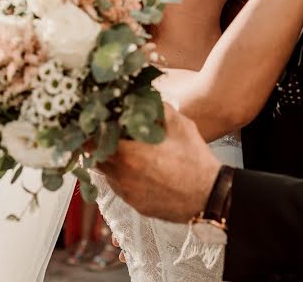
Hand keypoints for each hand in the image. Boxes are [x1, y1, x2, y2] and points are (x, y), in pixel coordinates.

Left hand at [96, 103, 220, 222]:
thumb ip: (158, 108)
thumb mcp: (180, 125)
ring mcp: (127, 193)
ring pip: (107, 174)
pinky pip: (120, 188)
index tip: (99, 124)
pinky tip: (139, 169)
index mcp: (129, 154)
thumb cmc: (195, 160)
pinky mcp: (135, 205)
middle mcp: (122, 176)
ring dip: (111, 161)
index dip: (93, 132)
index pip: (93, 142)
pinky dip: (122, 177)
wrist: (209, 196)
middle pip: (96, 158)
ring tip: (127, 152)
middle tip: (111, 135)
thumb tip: (146, 97)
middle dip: (100, 146)